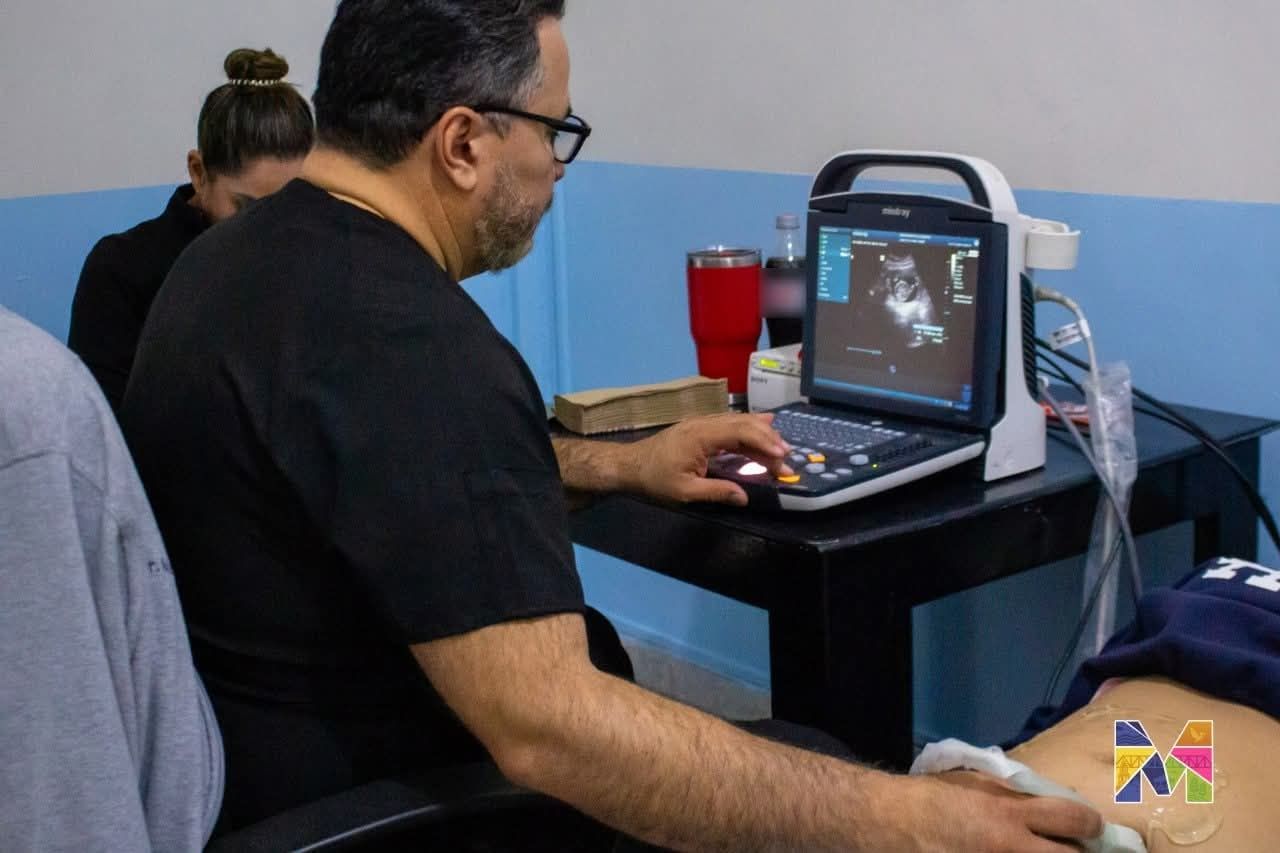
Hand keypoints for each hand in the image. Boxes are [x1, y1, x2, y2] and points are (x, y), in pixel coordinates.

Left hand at [625, 413, 791, 505]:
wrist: (629, 466)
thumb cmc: (654, 480)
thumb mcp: (685, 492)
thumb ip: (716, 492)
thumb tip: (744, 497)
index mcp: (701, 436)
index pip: (741, 433)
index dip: (764, 443)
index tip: (782, 457)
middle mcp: (704, 424)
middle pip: (743, 424)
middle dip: (768, 439)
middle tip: (787, 457)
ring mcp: (701, 423)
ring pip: (738, 421)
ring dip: (761, 433)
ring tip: (781, 445)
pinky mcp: (700, 428)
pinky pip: (729, 424)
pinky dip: (748, 428)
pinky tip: (762, 428)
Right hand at [894, 772, 1102, 851]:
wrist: (885, 824)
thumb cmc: (928, 800)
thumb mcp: (973, 784)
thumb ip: (1013, 797)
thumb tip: (1049, 805)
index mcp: (1007, 816)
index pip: (1074, 819)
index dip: (1089, 823)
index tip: (1088, 827)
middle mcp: (1008, 850)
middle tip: (1069, 850)